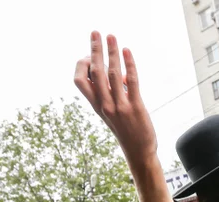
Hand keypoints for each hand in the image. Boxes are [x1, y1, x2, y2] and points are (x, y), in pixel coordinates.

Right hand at [74, 32, 157, 162]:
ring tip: (111, 37)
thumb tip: (122, 74)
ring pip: (112, 74)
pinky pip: (132, 81)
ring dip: (111, 52)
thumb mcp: (113, 112)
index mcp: (96, 105)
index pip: (79, 80)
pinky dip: (129, 64)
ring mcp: (119, 106)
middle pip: (95, 72)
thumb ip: (114, 93)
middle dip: (94, 50)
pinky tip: (127, 51)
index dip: (82, 65)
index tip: (90, 55)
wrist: (139, 152)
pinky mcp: (135, 107)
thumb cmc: (127, 130)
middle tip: (95, 32)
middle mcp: (104, 104)